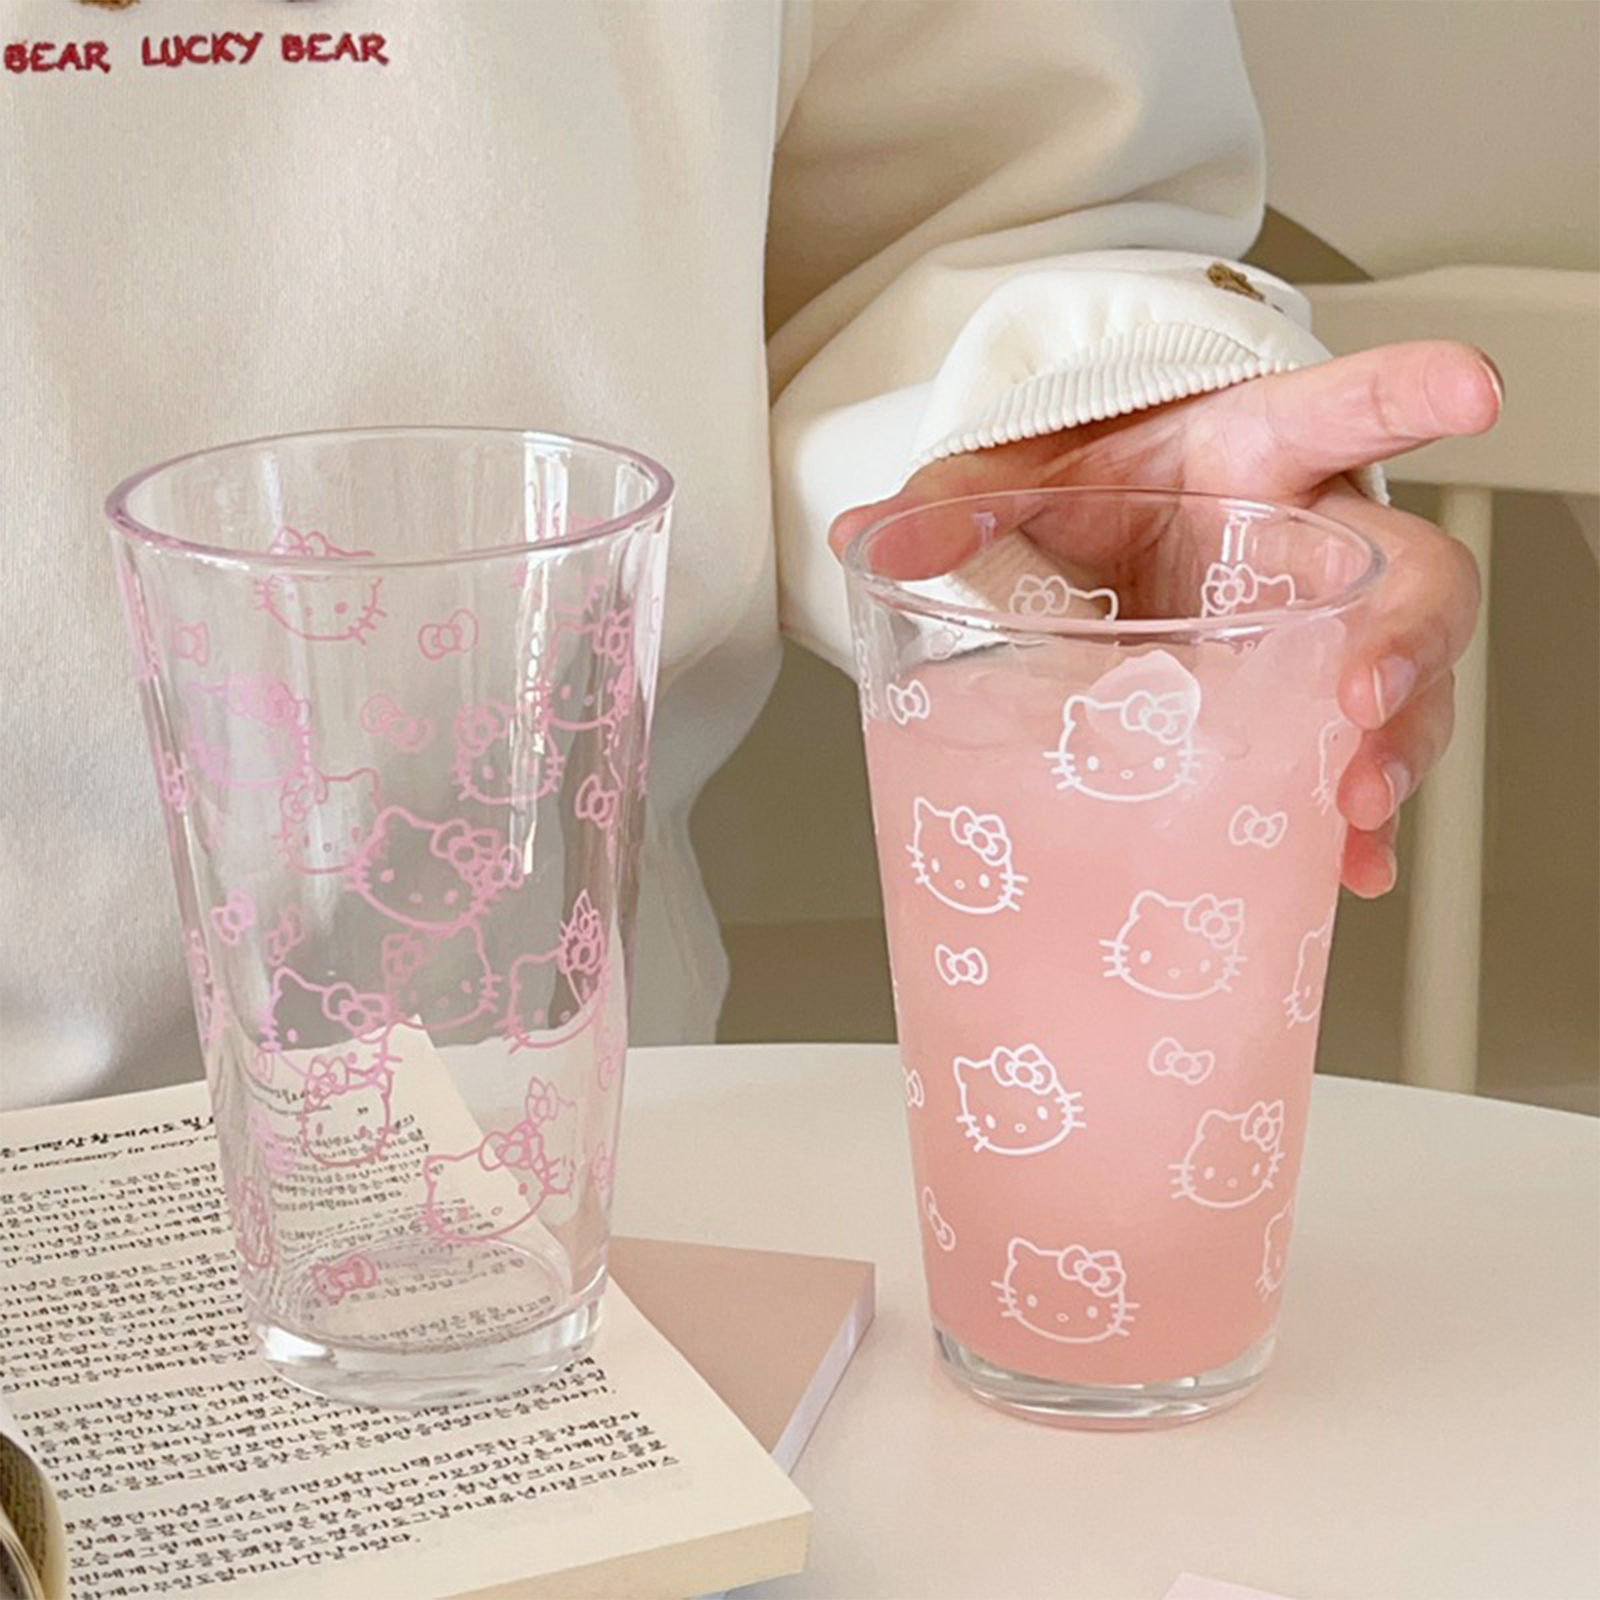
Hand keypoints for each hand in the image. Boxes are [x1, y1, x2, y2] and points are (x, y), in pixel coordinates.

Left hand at [829, 341, 1500, 897]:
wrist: (1111, 528)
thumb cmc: (1099, 485)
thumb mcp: (1027, 476)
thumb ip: (959, 501)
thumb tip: (865, 538)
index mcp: (1255, 460)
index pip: (1341, 414)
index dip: (1409, 394)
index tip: (1471, 391)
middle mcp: (1308, 550)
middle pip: (1415, 579)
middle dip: (1410, 640)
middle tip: (1366, 695)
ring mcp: (1317, 638)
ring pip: (1407, 687)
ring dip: (1396, 752)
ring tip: (1354, 811)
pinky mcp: (1300, 711)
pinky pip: (1350, 765)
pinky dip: (1348, 825)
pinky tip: (1340, 870)